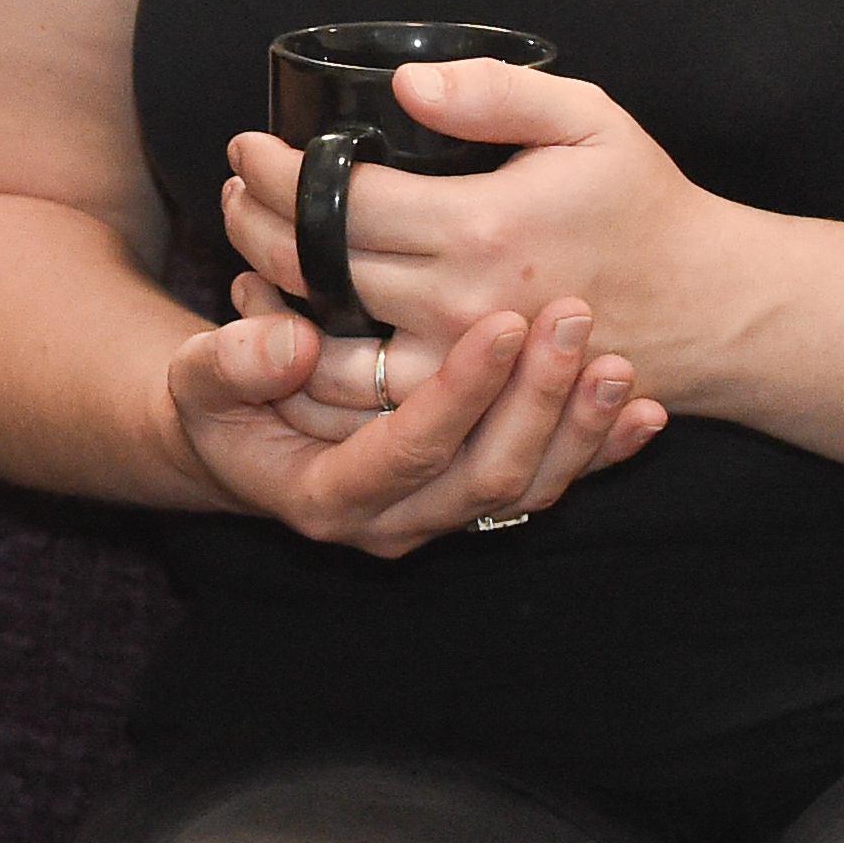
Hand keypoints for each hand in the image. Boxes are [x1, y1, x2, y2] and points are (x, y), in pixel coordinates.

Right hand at [166, 272, 660, 555]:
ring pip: (529, 489)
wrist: (239, 442)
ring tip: (618, 360)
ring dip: (578, 427)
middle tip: (571, 319)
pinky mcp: (474, 498)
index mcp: (329, 498)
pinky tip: (645, 411)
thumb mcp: (198, 379)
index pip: (411, 452)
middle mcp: (395, 522)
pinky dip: (599, 450)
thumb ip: (231, 363)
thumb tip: (289, 342)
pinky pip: (549, 484)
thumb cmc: (218, 400)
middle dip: (536, 400)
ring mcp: (441, 517)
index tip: (500, 322)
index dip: (459, 393)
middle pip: (487, 477)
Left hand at [221, 61, 732, 379]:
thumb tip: (402, 86)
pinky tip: (287, 330)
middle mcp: (463, 305)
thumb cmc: (643, 205)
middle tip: (233, 191)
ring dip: (269, 304)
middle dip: (255, 226)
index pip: (341, 201)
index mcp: (483, 227)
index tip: (247, 145)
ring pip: (327, 349)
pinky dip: (312, 372)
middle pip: (317, 271)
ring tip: (242, 259)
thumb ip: (494, 93)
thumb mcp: (587, 119)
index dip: (278, 172)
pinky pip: (369, 403)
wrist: (708, 307)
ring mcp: (464, 367)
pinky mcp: (472, 405)